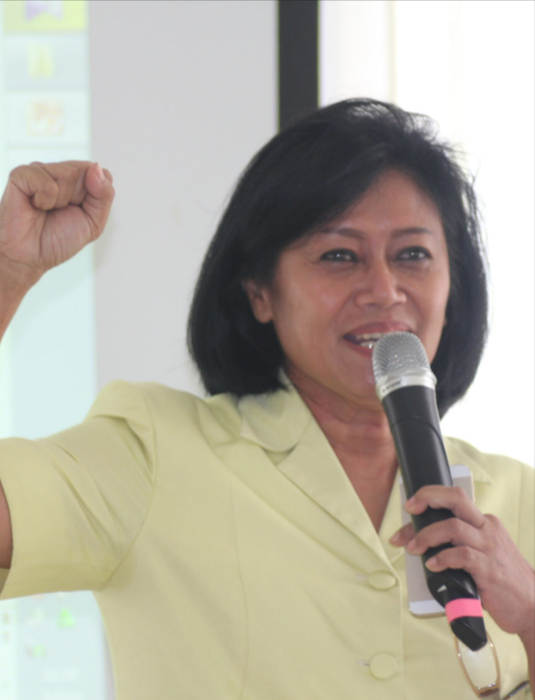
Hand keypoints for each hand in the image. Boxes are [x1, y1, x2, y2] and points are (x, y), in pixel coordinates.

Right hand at [0, 161, 113, 292]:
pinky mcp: (21, 175)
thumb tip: (96, 167)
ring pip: (67, 174)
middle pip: (85, 171)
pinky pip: (46, 182)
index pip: (102, 174)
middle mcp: (59, 171)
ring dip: (60, 201)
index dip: (96, 196)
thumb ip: (104, 195)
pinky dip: (44, 200)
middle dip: (78, 199)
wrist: (30, 257)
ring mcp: (40, 170)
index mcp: (78, 181)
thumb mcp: (94, 223)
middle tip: (60, 212)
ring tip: (46, 210)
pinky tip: (34, 206)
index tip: (80, 211)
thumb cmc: (59, 240)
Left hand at [389, 485, 534, 639]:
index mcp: (484, 522)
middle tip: (410, 510)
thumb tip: (419, 542)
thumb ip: (456, 545)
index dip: (427, 499)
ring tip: (414, 548)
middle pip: (456, 499)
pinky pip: (462, 555)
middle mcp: (487, 528)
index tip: (410, 507)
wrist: (532, 607)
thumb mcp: (480, 554)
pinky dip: (442, 558)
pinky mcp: (489, 569)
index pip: (453, 500)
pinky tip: (433, 565)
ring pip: (453, 527)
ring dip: (427, 536)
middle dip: (428, 498)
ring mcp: (489, 547)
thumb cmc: (500, 581)